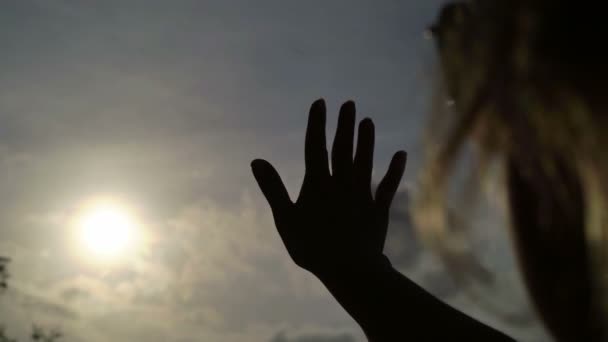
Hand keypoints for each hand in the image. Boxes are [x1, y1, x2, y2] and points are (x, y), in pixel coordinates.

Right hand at [251, 99, 406, 276]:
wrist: (348, 269)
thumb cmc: (311, 246)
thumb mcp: (285, 218)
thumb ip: (272, 188)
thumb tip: (256, 160)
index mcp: (317, 184)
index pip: (315, 147)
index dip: (317, 124)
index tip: (320, 103)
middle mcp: (341, 183)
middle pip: (342, 149)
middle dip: (344, 125)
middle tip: (349, 104)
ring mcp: (361, 195)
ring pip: (364, 162)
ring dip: (366, 141)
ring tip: (368, 121)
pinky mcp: (378, 209)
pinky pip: (387, 186)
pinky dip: (394, 170)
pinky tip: (401, 154)